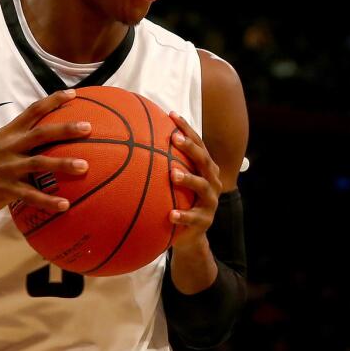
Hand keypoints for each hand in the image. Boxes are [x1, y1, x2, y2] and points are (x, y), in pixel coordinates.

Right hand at [0, 90, 90, 216]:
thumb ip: (19, 136)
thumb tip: (49, 128)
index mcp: (9, 134)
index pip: (32, 111)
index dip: (52, 101)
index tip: (73, 93)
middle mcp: (8, 147)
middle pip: (40, 134)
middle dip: (64, 129)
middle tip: (88, 127)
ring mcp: (7, 168)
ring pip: (38, 163)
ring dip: (62, 164)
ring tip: (85, 167)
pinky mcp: (5, 189)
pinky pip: (30, 195)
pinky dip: (48, 200)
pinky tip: (65, 205)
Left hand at [167, 112, 221, 249]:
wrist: (191, 236)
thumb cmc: (180, 201)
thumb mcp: (176, 183)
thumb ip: (165, 164)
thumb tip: (136, 139)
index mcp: (206, 169)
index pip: (199, 144)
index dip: (187, 129)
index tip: (172, 115)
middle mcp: (212, 182)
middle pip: (204, 161)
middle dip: (190, 148)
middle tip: (174, 139)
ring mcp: (210, 202)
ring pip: (203, 187)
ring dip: (188, 179)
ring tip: (173, 174)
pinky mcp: (204, 221)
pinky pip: (194, 218)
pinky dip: (184, 215)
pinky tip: (171, 214)